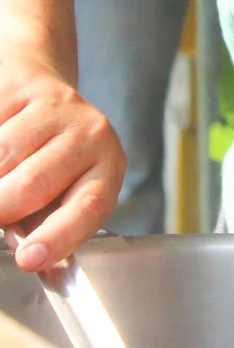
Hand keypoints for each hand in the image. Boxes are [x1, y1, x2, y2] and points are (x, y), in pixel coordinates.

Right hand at [0, 50, 123, 270]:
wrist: (37, 95)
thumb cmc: (47, 159)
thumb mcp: (58, 193)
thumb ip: (44, 221)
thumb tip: (27, 252)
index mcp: (108, 168)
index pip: (89, 206)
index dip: (59, 235)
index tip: (29, 259)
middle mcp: (93, 134)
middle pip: (33, 185)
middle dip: (0, 208)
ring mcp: (60, 108)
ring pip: (3, 157)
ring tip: (0, 177)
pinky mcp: (26, 88)